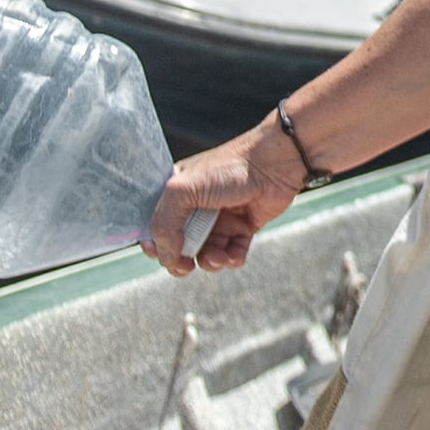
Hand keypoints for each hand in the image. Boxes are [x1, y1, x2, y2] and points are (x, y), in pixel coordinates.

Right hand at [142, 122, 305, 274]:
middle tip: (186, 265)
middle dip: (182, 259)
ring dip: (210, 262)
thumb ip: (165, 223)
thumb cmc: (229, 168)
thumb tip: (164, 255)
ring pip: (206, 253)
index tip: (158, 254)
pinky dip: (231, 259)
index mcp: (177, 193)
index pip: (156, 224)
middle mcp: (197, 207)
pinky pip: (231, 253)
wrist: (274, 164)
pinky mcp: (243, 227)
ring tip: (218, 258)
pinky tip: (234, 255)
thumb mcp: (184, 190)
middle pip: (180, 245)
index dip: (155, 243)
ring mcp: (220, 218)